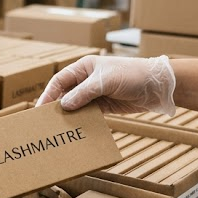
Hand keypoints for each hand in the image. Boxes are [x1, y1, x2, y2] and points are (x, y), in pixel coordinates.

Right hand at [36, 54, 176, 115]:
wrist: (158, 86)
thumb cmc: (132, 75)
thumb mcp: (105, 82)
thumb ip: (83, 93)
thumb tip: (64, 105)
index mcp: (84, 67)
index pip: (60, 80)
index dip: (48, 94)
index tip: (40, 109)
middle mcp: (87, 79)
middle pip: (65, 94)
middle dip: (56, 106)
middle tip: (45, 122)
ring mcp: (96, 93)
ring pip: (76, 105)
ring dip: (69, 116)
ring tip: (58, 129)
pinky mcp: (105, 105)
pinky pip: (88, 114)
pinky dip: (82, 121)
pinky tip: (76, 129)